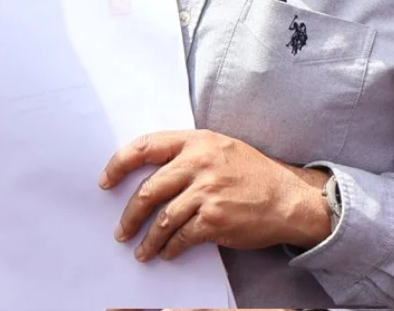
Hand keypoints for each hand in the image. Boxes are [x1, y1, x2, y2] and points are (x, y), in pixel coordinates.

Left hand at [101, 130, 333, 259]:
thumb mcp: (222, 148)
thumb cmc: (254, 173)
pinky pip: (181, 237)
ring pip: (162, 218)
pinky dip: (170, 248)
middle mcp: (200, 163)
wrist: (288, 198)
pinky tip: (166, 253)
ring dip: (147, 238)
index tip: (105, 181)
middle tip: (121, 230)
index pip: (145, 146)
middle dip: (129, 214)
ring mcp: (208, 192)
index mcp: (198, 141)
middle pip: (149, 188)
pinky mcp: (215, 219)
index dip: (119, 163)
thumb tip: (151, 171)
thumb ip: (189, 153)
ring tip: (141, 251)